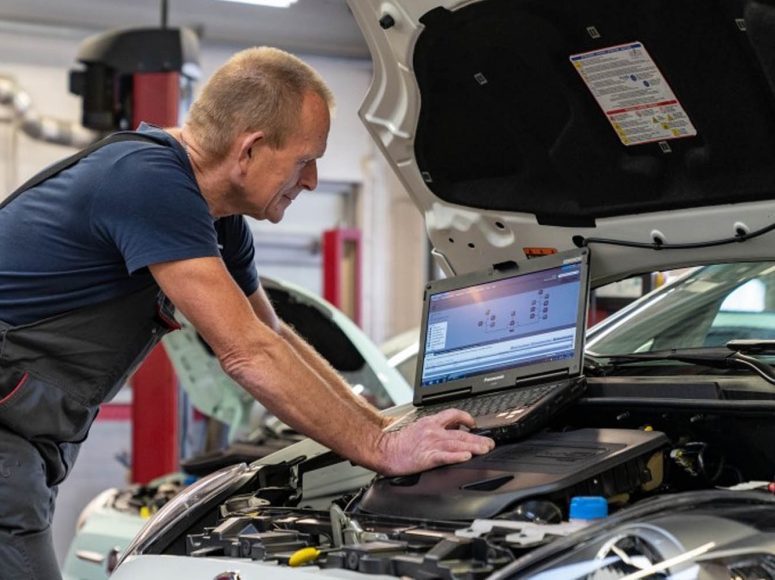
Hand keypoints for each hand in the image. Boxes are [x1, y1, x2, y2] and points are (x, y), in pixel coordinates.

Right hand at [375, 409, 494, 475]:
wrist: (384, 450)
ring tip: (485, 449)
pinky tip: (466, 457)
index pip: (453, 414)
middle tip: (490, 442)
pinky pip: (446, 456)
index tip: (474, 424)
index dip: (466, 418)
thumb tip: (451, 427)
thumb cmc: (399, 442)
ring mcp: (430, 443)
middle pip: (460, 433)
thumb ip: (435, 426)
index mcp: (430, 422)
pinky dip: (457, 456)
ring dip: (474, 446)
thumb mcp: (418, 426)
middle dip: (478, 437)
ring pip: (457, 444)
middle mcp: (433, 431)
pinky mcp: (427, 457)